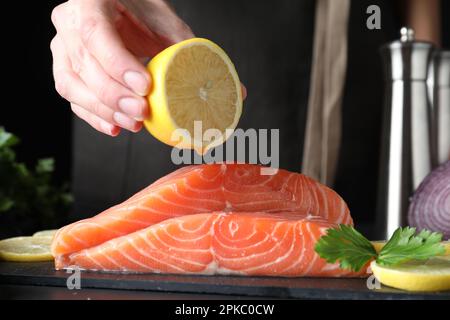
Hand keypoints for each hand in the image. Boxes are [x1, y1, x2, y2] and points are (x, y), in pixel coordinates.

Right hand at [50, 0, 194, 135]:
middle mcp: (69, 23)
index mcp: (89, 0)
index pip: (95, 34)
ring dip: (104, 111)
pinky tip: (116, 126)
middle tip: (142, 111)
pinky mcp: (66, 70)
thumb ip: (178, 42)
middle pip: (84, 65)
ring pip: (72, 86)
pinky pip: (74, 99)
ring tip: (133, 122)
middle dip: (115, 95)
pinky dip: (95, 117)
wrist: (121, 8)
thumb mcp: (162, 17)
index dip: (118, 65)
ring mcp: (64, 48)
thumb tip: (197, 78)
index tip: (144, 86)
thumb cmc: (140, 9)